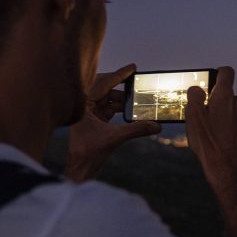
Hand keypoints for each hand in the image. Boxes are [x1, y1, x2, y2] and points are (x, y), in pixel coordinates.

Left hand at [67, 64, 159, 181]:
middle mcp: (84, 105)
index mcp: (83, 104)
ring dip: (124, 100)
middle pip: (106, 89)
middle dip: (122, 86)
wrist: (80, 168)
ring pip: (109, 99)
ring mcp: (90, 113)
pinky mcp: (95, 121)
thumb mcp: (114, 138)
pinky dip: (122, 109)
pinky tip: (133, 110)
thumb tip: (156, 125)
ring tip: (139, 101)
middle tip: (137, 82)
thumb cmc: (88, 153)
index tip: (133, 67)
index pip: (103, 83)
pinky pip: (110, 109)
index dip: (119, 75)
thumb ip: (136, 130)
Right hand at [185, 66, 236, 195]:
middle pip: (227, 93)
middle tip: (203, 114)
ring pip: (233, 109)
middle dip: (217, 100)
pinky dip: (229, 126)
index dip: (217, 73)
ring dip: (223, 114)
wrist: (224, 166)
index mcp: (225, 95)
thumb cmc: (207, 140)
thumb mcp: (192, 115)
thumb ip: (194, 95)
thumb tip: (198, 89)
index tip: (209, 82)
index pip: (226, 72)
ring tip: (211, 129)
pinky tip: (220, 138)